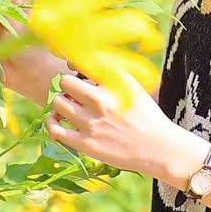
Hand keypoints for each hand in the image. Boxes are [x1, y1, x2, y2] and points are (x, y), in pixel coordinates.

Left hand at [46, 72, 187, 180]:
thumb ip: (111, 73)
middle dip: (68, 85)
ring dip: (61, 103)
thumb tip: (84, 64)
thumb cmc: (146, 116)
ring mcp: (91, 123)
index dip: (74, 64)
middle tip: (74, 93)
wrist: (158, 148)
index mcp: (112, 84)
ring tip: (70, 107)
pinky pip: (55, 129)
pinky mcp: (85, 144)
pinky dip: (52, 122)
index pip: (80, 63)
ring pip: (58, 103)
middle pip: (65, 82)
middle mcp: (100, 101)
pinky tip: (58, 120)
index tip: (76, 70)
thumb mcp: (133, 87)